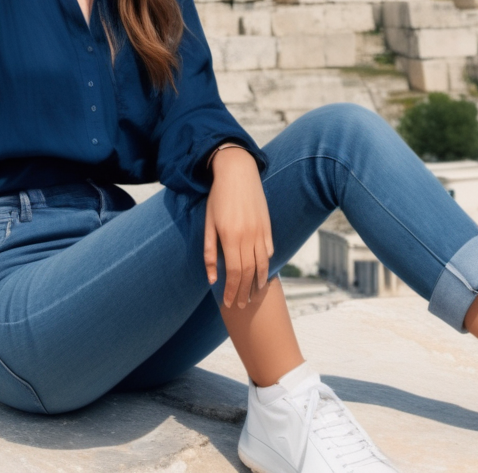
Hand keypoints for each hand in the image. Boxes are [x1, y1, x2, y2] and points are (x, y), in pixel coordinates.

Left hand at [204, 146, 273, 308]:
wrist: (237, 172)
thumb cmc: (218, 197)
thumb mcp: (209, 223)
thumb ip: (210, 252)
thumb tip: (212, 279)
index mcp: (230, 237)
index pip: (234, 272)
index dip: (232, 290)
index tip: (229, 302)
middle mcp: (248, 237)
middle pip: (249, 272)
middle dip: (244, 291)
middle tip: (242, 305)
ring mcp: (260, 231)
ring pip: (262, 264)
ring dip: (258, 282)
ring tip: (254, 294)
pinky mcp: (267, 226)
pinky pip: (268, 250)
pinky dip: (266, 264)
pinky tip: (262, 272)